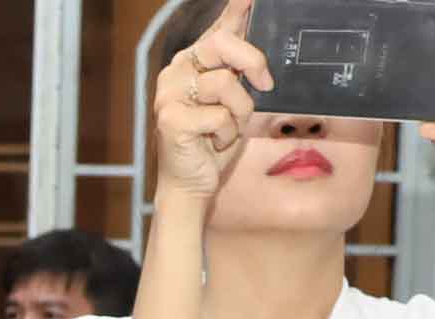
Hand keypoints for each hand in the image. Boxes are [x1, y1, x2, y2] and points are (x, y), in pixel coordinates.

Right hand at [152, 0, 271, 199]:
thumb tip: (252, 26)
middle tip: (265, 83)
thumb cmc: (211, 142)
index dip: (235, 11)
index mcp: (190, 63)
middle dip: (252, 62)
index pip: (219, 29)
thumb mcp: (232, 99)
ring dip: (239, 113)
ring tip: (226, 129)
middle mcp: (175, 72)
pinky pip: (220, 115)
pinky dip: (227, 134)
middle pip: (223, 45)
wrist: (190, 185)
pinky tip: (214, 142)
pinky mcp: (172, 119)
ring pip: (227, 84)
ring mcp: (169, 95)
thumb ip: (239, 65)